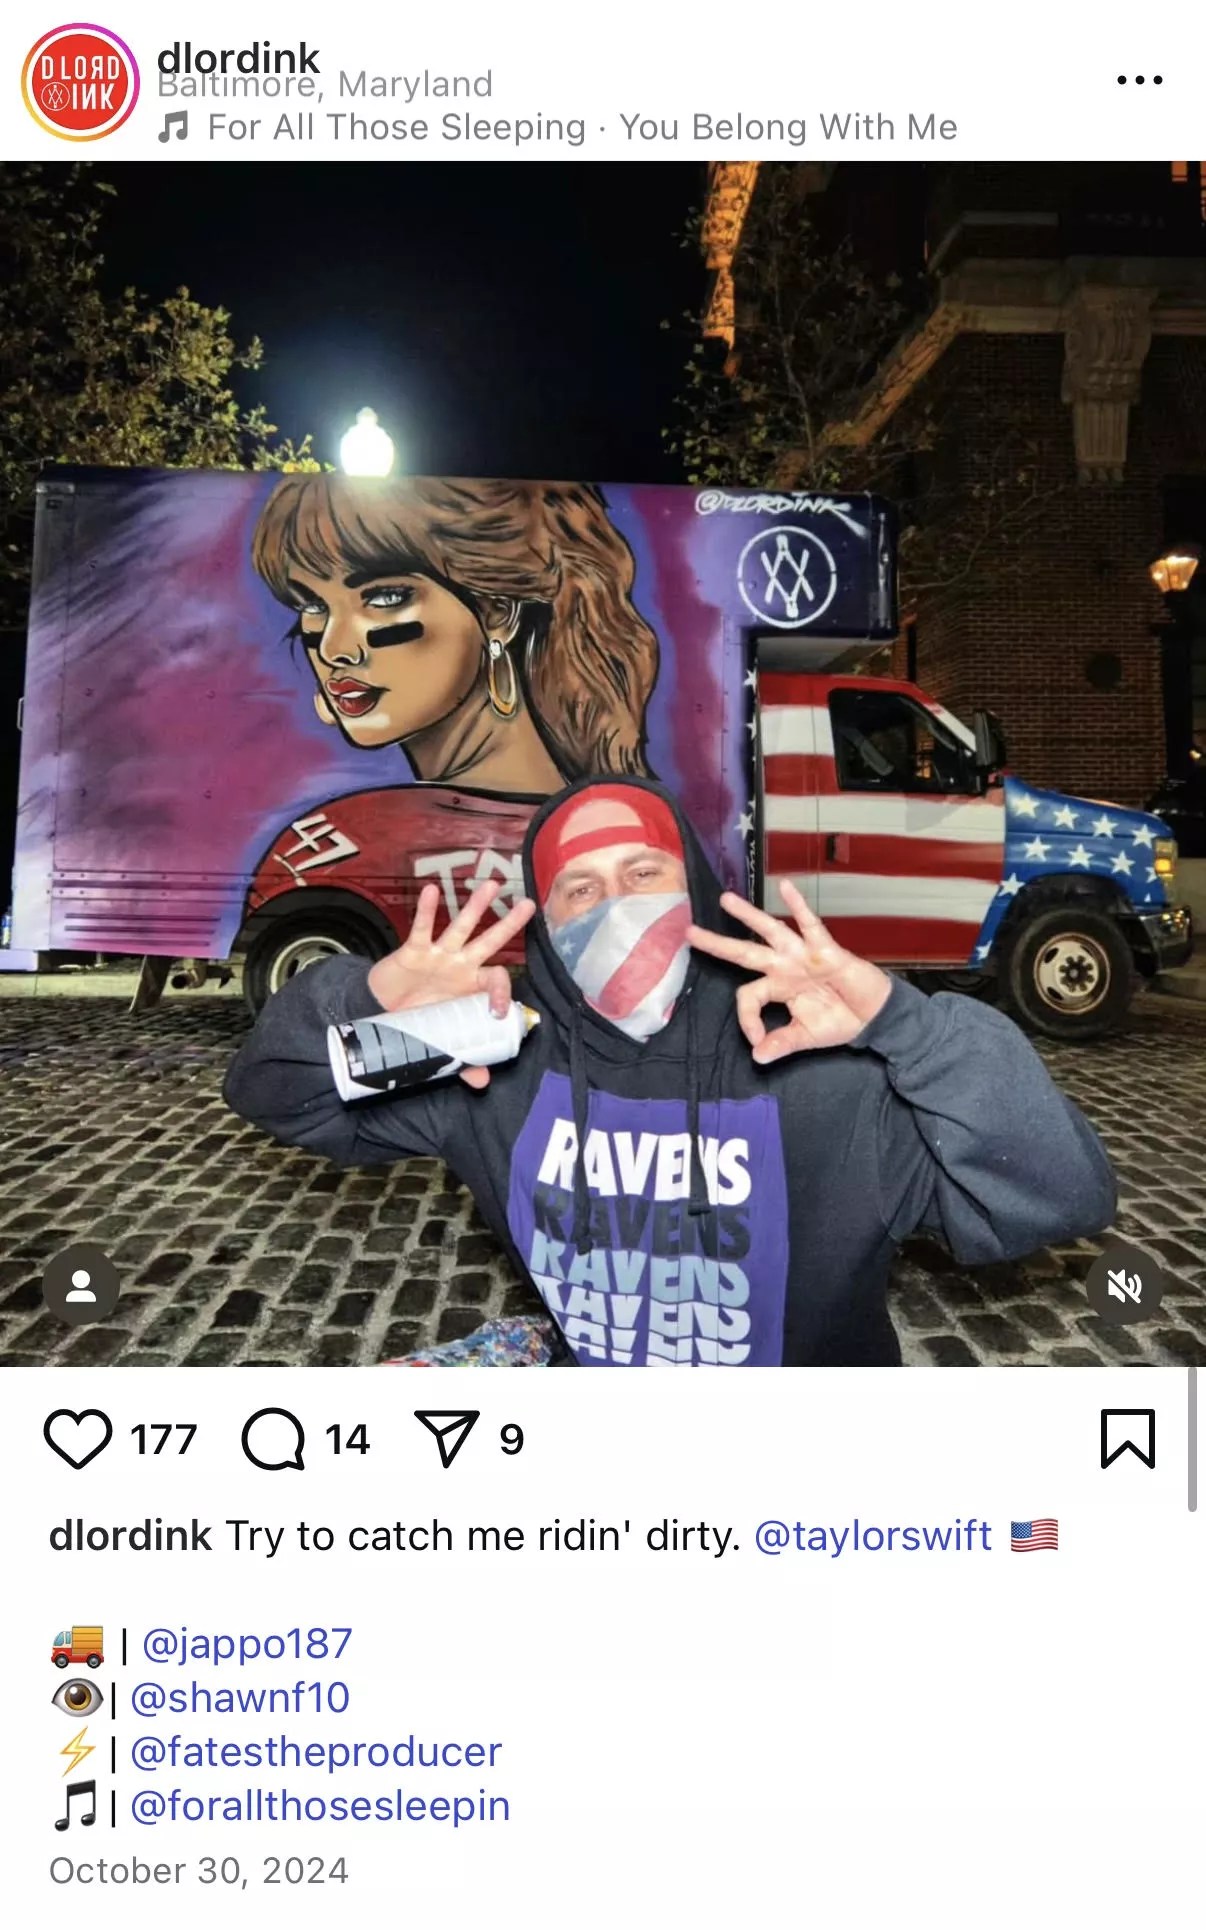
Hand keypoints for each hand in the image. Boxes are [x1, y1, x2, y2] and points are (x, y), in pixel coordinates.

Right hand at [368, 880, 535, 1088]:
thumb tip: (482, 1083)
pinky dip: (426, 910)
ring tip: (491, 886)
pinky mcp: (413, 950)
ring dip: (476, 906)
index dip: (503, 993)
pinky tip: (432, 891)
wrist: (380, 1015)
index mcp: (471, 988)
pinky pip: (422, 928)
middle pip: (490, 942)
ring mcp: (439, 956)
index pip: (497, 982)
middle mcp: (460, 966)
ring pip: (461, 927)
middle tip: (528, 905)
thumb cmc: (417, 1023)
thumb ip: (463, 1059)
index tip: (500, 1011)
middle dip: (509, 924)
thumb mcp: (442, 1043)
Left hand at [687, 880, 891, 1061]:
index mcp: (777, 988)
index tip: (757, 1040)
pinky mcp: (824, 949)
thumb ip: (781, 1043)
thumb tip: (758, 1058)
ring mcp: (801, 955)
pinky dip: (798, 905)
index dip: (747, 1020)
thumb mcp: (806, 1037)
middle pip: (744, 953)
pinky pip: (809, 924)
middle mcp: (783, 967)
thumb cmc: (839, 1021)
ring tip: (725, 899)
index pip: (748, 997)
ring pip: (770, 931)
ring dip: (747, 915)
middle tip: (690, 933)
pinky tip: (786, 886)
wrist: (873, 1016)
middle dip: (717, 944)